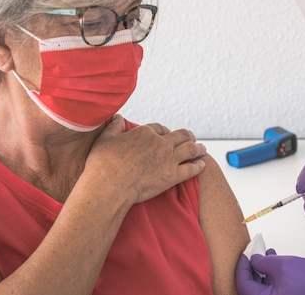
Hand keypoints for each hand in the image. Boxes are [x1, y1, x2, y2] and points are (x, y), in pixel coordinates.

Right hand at [85, 114, 206, 204]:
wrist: (108, 187)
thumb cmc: (102, 164)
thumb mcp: (105, 140)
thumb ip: (114, 127)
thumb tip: (117, 117)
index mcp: (145, 132)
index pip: (160, 128)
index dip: (164, 131)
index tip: (166, 135)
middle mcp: (160, 143)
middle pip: (180, 135)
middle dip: (187, 136)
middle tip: (190, 138)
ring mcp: (168, 159)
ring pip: (190, 149)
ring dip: (198, 148)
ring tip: (202, 148)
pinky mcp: (172, 176)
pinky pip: (191, 169)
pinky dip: (199, 166)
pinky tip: (203, 165)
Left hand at [236, 249, 304, 294]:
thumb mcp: (283, 265)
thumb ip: (263, 262)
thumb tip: (252, 259)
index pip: (244, 285)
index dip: (241, 267)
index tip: (244, 253)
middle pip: (251, 288)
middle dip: (250, 268)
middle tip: (252, 253)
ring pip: (261, 288)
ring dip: (260, 270)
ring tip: (264, 253)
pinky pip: (272, 289)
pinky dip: (270, 275)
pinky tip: (274, 260)